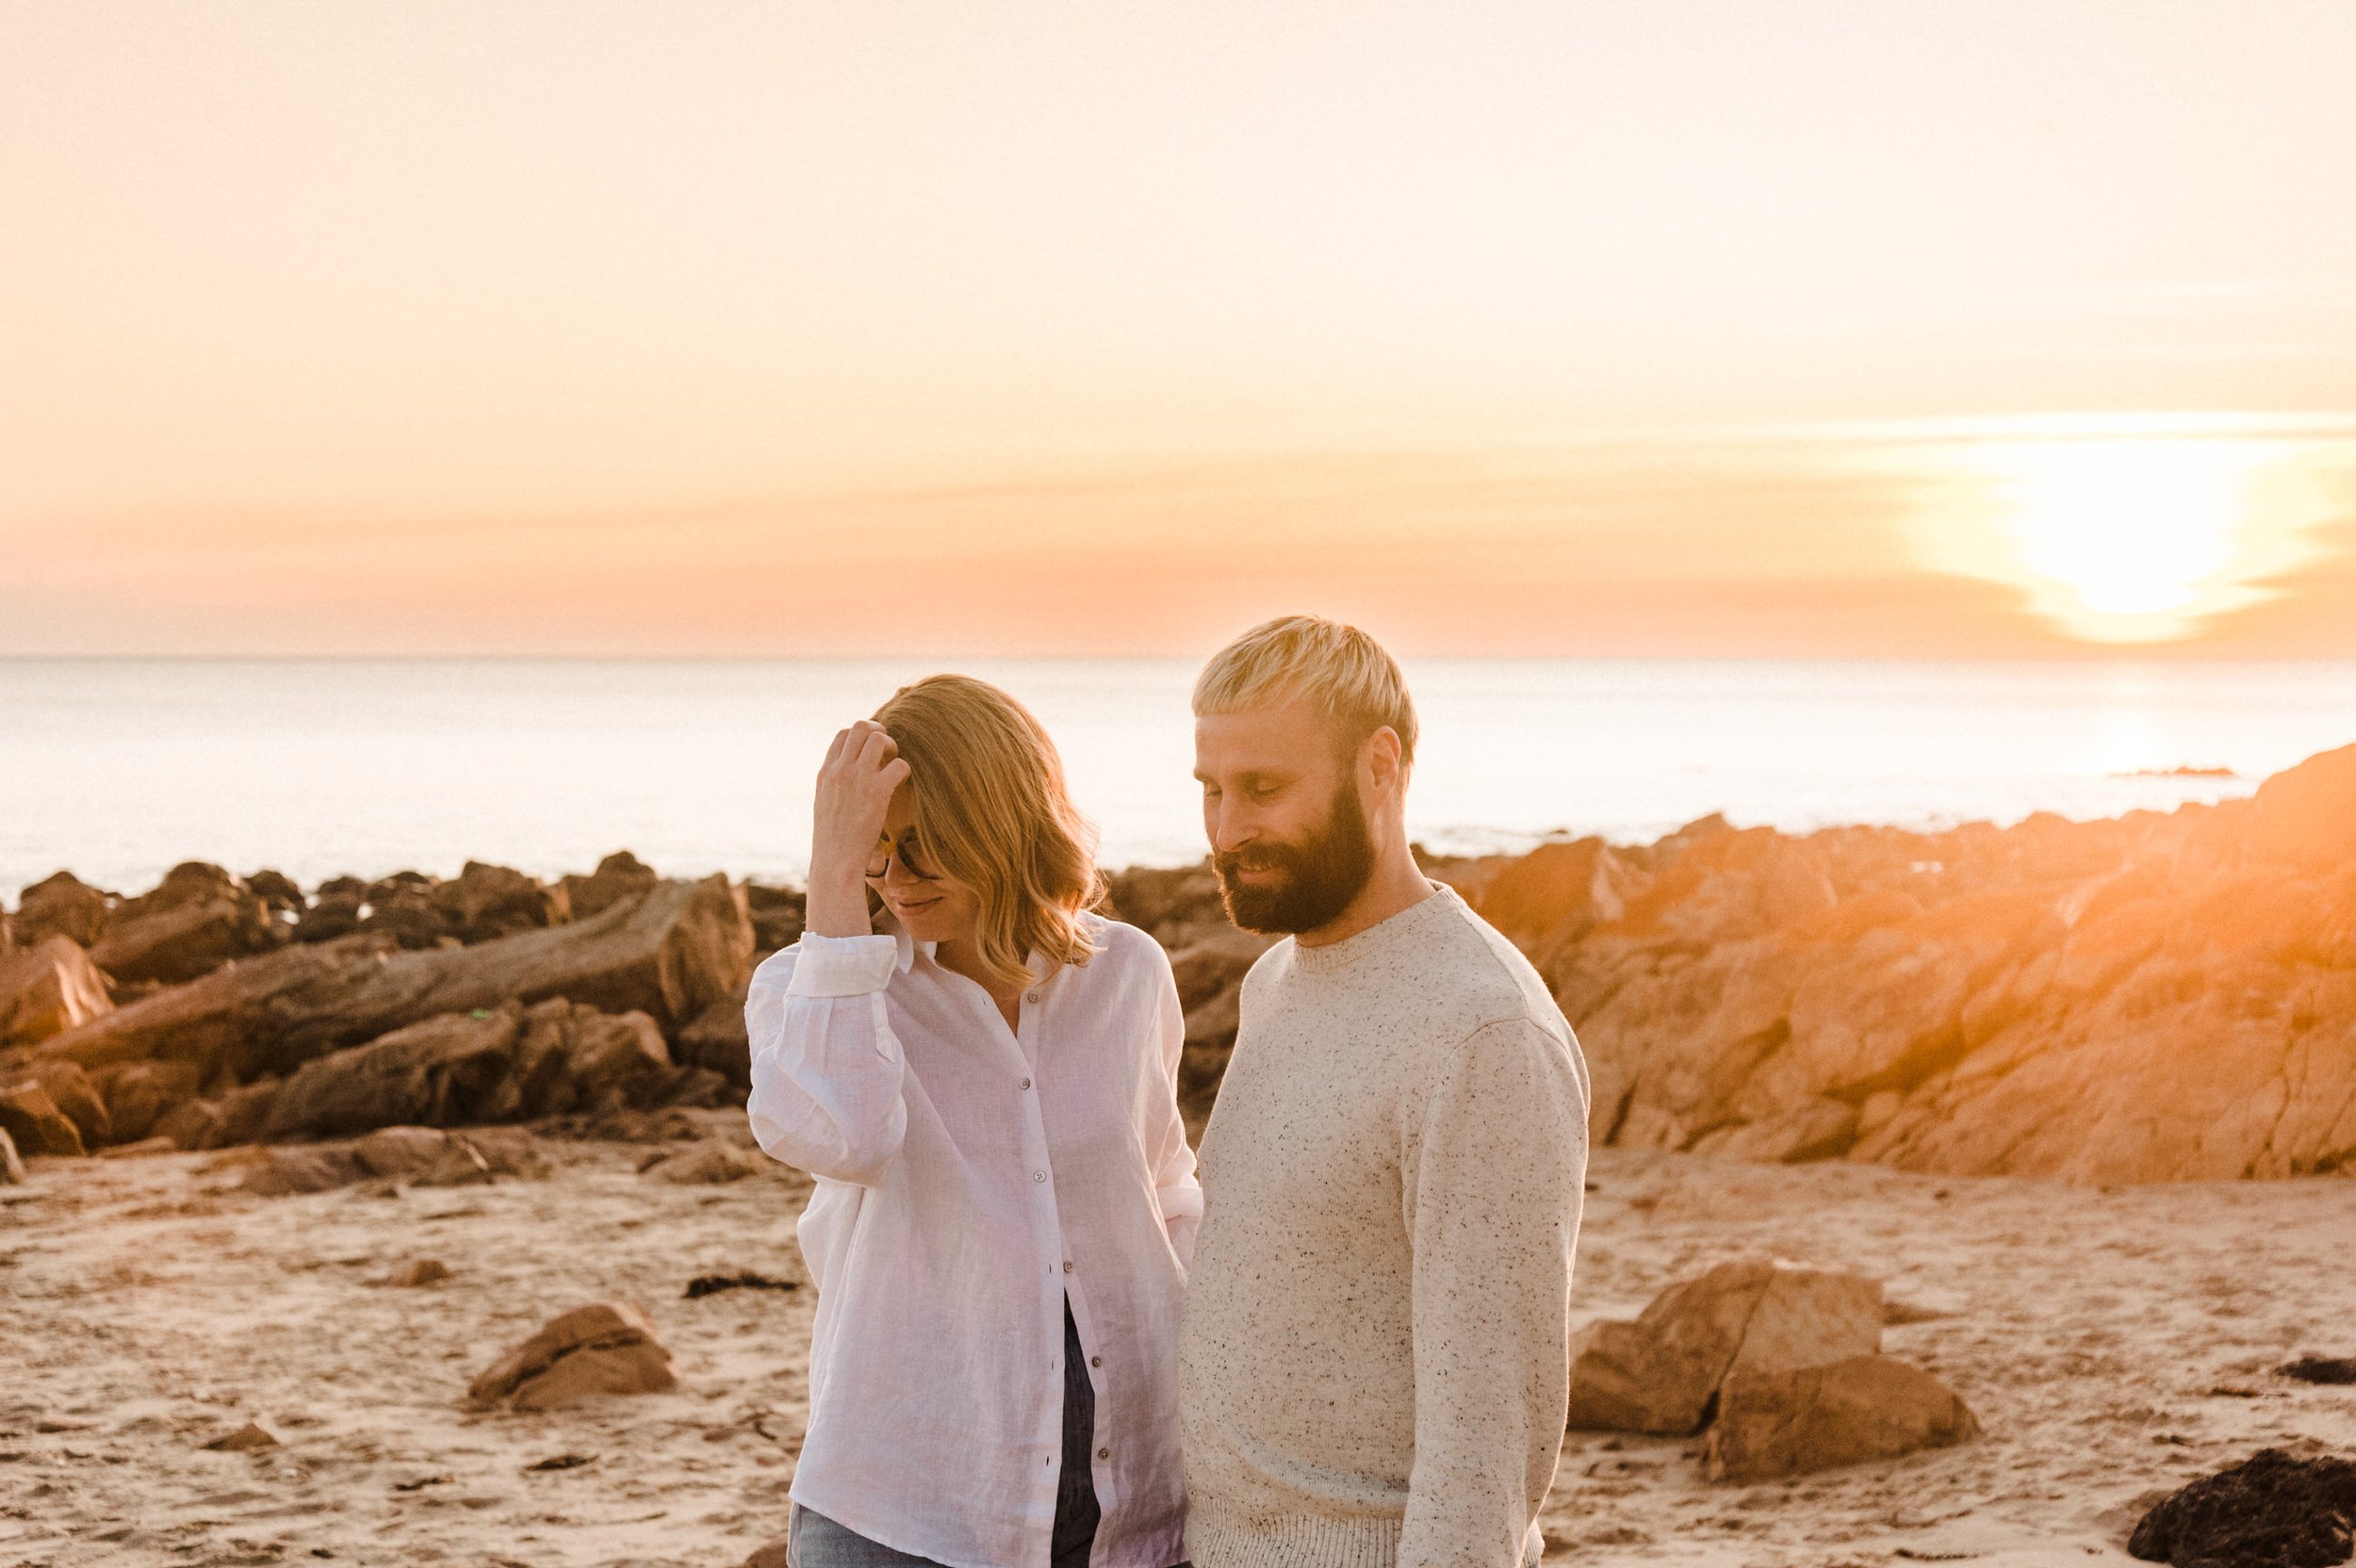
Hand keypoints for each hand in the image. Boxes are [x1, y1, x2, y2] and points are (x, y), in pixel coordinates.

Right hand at [806, 720, 910, 937]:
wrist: (835, 861)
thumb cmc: (832, 839)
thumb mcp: (824, 804)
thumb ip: (834, 784)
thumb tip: (848, 774)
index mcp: (826, 773)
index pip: (842, 735)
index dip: (860, 737)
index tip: (870, 750)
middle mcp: (840, 770)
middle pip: (860, 727)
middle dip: (878, 731)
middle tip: (888, 749)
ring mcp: (857, 779)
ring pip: (879, 739)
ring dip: (893, 747)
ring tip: (894, 766)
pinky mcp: (877, 792)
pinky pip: (899, 764)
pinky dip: (904, 770)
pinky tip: (901, 783)